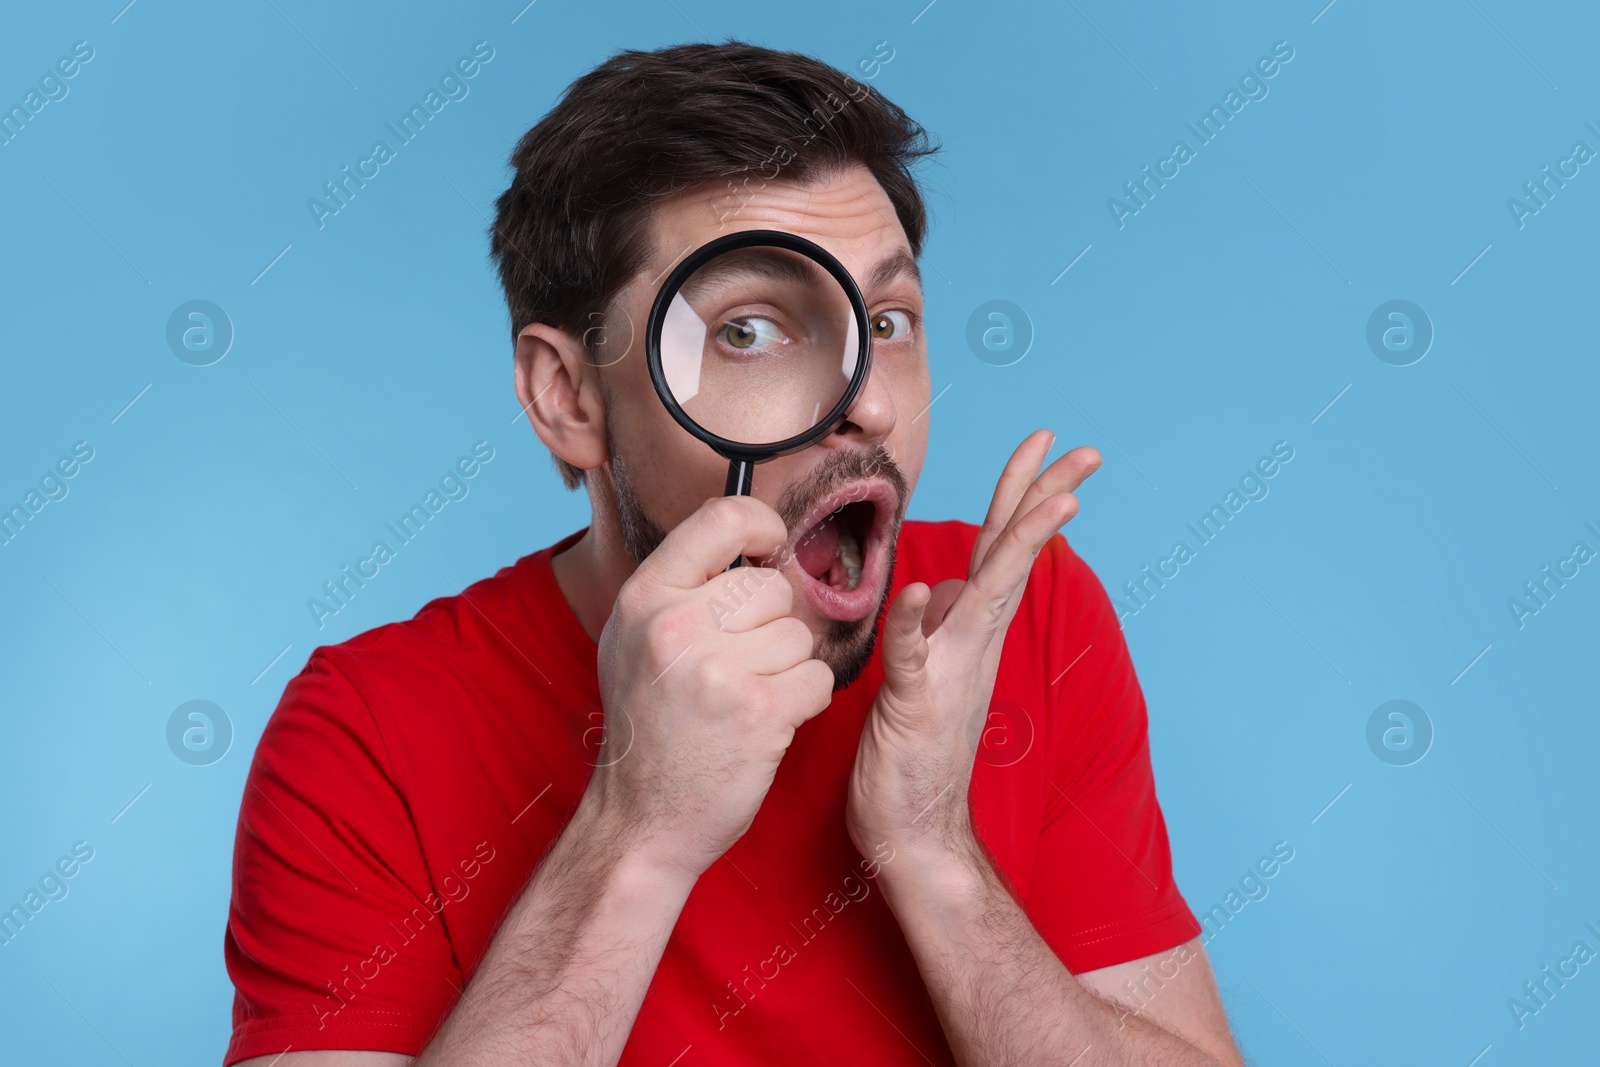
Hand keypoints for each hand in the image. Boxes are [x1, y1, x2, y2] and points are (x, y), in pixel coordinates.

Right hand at [588, 496, 835, 881]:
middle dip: (771, 625)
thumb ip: (683, 586)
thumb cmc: (648, 727)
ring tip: (741, 700)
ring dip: (786, 668)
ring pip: (799, 636)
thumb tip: (748, 536)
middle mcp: (677, 626)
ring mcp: (718, 670)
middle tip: (736, 666)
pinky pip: (817, 679)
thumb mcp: (635, 638)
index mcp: (646, 597)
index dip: (760, 526)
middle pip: (772, 586)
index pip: (724, 516)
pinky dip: (803, 702)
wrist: (640, 820)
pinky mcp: (759, 712)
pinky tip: (764, 722)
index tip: (766, 549)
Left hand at [846, 431, 1100, 867]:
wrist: (912, 833)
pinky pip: (912, 660)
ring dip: (1017, 547)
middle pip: (1010, 555)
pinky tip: (920, 591)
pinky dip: (915, 625)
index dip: (1026, 494)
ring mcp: (947, 674)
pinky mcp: (911, 710)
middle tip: (1085, 448)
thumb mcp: (926, 673)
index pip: (1003, 549)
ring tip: (1052, 500)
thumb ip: (936, 628)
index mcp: (974, 632)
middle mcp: (971, 644)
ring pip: (986, 595)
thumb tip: (937, 592)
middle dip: (1044, 496)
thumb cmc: (915, 753)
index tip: (1053, 445)